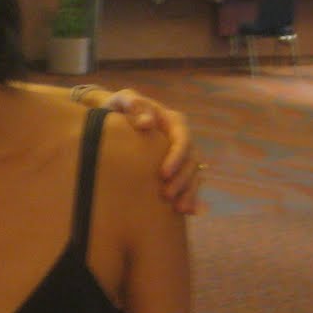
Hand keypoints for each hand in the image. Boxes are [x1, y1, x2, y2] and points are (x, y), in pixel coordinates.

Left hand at [99, 89, 203, 214]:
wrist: (118, 116)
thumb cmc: (121, 106)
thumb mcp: (124, 100)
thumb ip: (133, 104)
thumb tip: (146, 123)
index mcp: (173, 121)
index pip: (182, 139)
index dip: (176, 157)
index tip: (163, 174)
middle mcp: (181, 138)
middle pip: (191, 160)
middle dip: (182, 179)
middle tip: (167, 195)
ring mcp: (181, 154)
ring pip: (194, 174)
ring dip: (189, 191)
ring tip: (179, 209)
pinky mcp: (177, 168)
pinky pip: (189, 183)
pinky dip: (190, 196)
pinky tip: (188, 212)